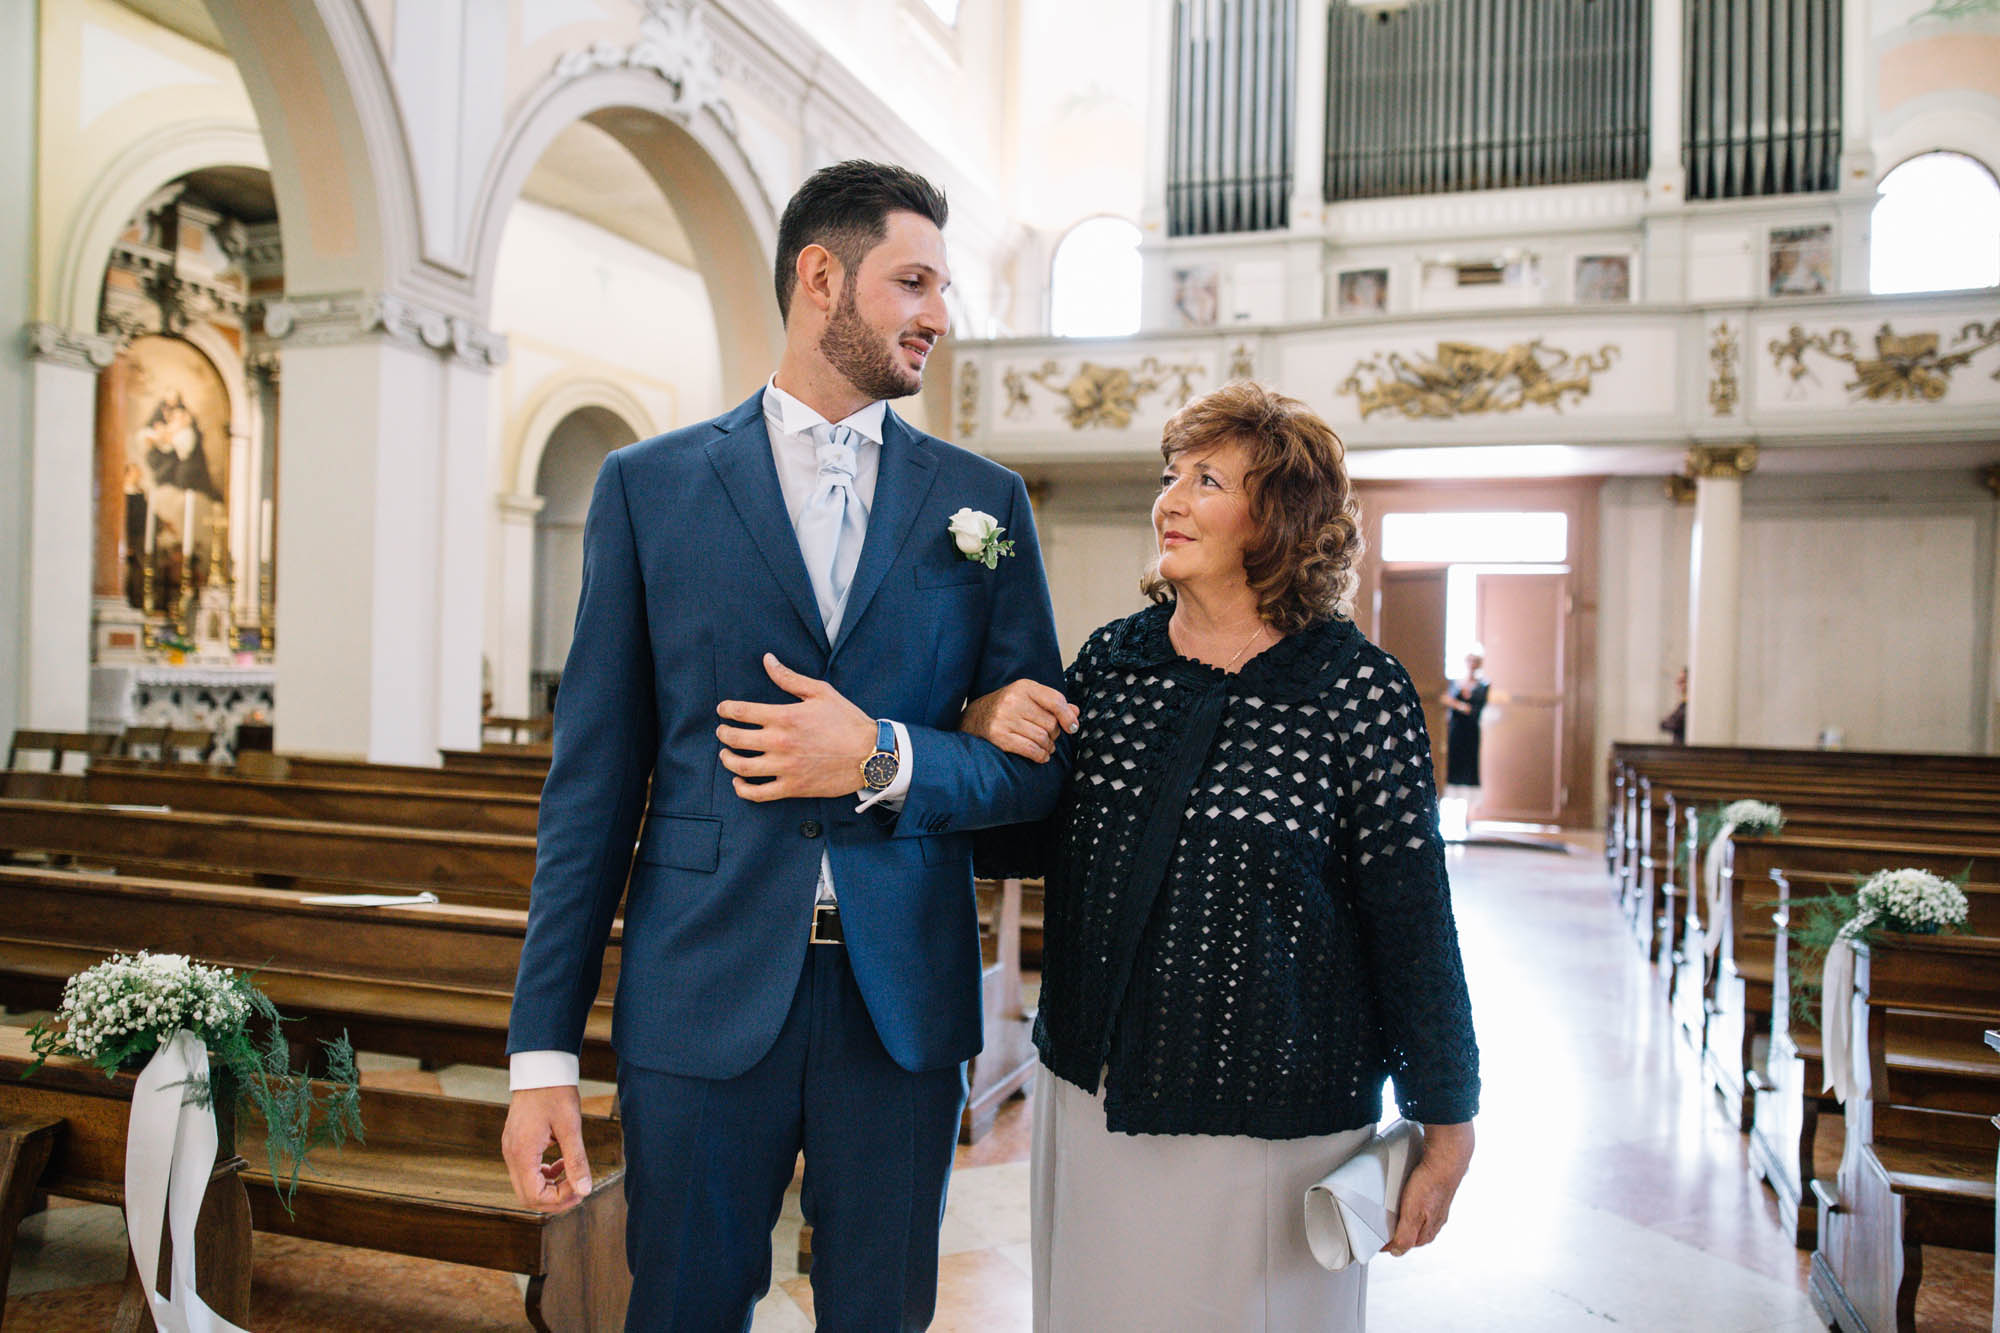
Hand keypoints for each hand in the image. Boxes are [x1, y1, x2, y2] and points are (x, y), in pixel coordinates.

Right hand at [502, 1085, 592, 1211]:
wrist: (541, 1067)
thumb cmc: (555, 1092)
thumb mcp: (570, 1127)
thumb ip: (576, 1161)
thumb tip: (585, 1190)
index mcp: (522, 1153)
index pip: (534, 1197)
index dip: (559, 1200)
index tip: (581, 1190)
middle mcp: (511, 1155)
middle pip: (528, 1197)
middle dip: (555, 1199)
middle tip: (579, 1190)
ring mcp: (511, 1150)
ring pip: (527, 1186)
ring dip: (550, 1188)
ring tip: (573, 1177)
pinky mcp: (516, 1144)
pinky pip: (527, 1171)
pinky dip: (544, 1175)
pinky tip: (562, 1164)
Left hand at [716, 654, 875, 800]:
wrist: (870, 754)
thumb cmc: (847, 721)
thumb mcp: (821, 692)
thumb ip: (790, 678)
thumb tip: (767, 660)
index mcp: (785, 716)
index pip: (741, 712)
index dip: (726, 710)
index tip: (723, 710)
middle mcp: (780, 742)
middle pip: (735, 739)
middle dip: (723, 733)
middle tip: (723, 731)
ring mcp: (785, 767)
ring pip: (741, 767)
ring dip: (727, 760)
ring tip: (727, 755)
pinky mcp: (792, 787)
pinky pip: (758, 793)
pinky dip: (742, 789)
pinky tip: (739, 781)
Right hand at [960, 679, 1077, 762]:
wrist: (974, 718)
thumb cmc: (1007, 708)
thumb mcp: (1029, 698)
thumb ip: (1053, 704)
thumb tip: (1075, 713)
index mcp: (1024, 687)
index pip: (1056, 701)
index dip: (1067, 716)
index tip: (1072, 727)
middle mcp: (1014, 700)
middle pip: (1050, 723)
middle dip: (1054, 734)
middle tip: (1050, 737)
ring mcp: (1004, 718)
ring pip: (1042, 738)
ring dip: (1048, 747)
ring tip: (1046, 747)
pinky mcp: (999, 736)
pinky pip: (1030, 749)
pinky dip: (1040, 755)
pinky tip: (1041, 756)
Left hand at [1386, 1120, 1472, 1255]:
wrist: (1445, 1160)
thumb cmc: (1430, 1185)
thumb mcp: (1413, 1215)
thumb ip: (1405, 1236)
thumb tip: (1397, 1252)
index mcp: (1429, 1231)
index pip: (1407, 1245)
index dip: (1391, 1244)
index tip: (1379, 1240)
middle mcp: (1435, 1222)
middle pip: (1414, 1234)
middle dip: (1400, 1233)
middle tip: (1384, 1228)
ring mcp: (1437, 1207)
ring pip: (1419, 1219)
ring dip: (1407, 1219)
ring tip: (1394, 1214)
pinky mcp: (1436, 1193)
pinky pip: (1422, 1203)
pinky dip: (1413, 1204)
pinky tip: (1409, 1197)